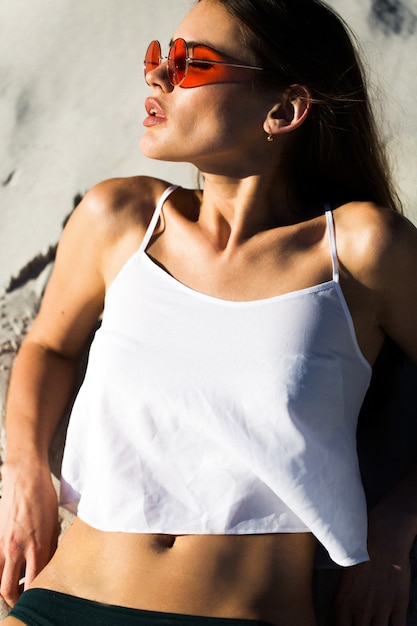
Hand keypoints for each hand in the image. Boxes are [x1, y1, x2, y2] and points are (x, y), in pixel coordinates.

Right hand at [0, 461, 58, 606]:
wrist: (26, 476)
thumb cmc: (44, 497)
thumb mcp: (55, 525)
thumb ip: (50, 548)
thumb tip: (48, 565)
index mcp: (37, 547)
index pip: (33, 584)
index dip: (36, 595)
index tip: (40, 598)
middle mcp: (18, 549)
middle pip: (8, 589)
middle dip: (15, 600)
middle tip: (22, 601)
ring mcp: (3, 543)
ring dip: (3, 587)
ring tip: (13, 586)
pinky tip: (7, 566)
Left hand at [332, 513, 411, 625]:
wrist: (382, 539)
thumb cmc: (360, 553)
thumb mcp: (343, 577)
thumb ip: (341, 600)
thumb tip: (334, 618)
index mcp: (342, 602)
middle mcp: (360, 609)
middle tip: (363, 622)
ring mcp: (380, 608)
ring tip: (376, 623)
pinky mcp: (398, 605)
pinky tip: (391, 624)